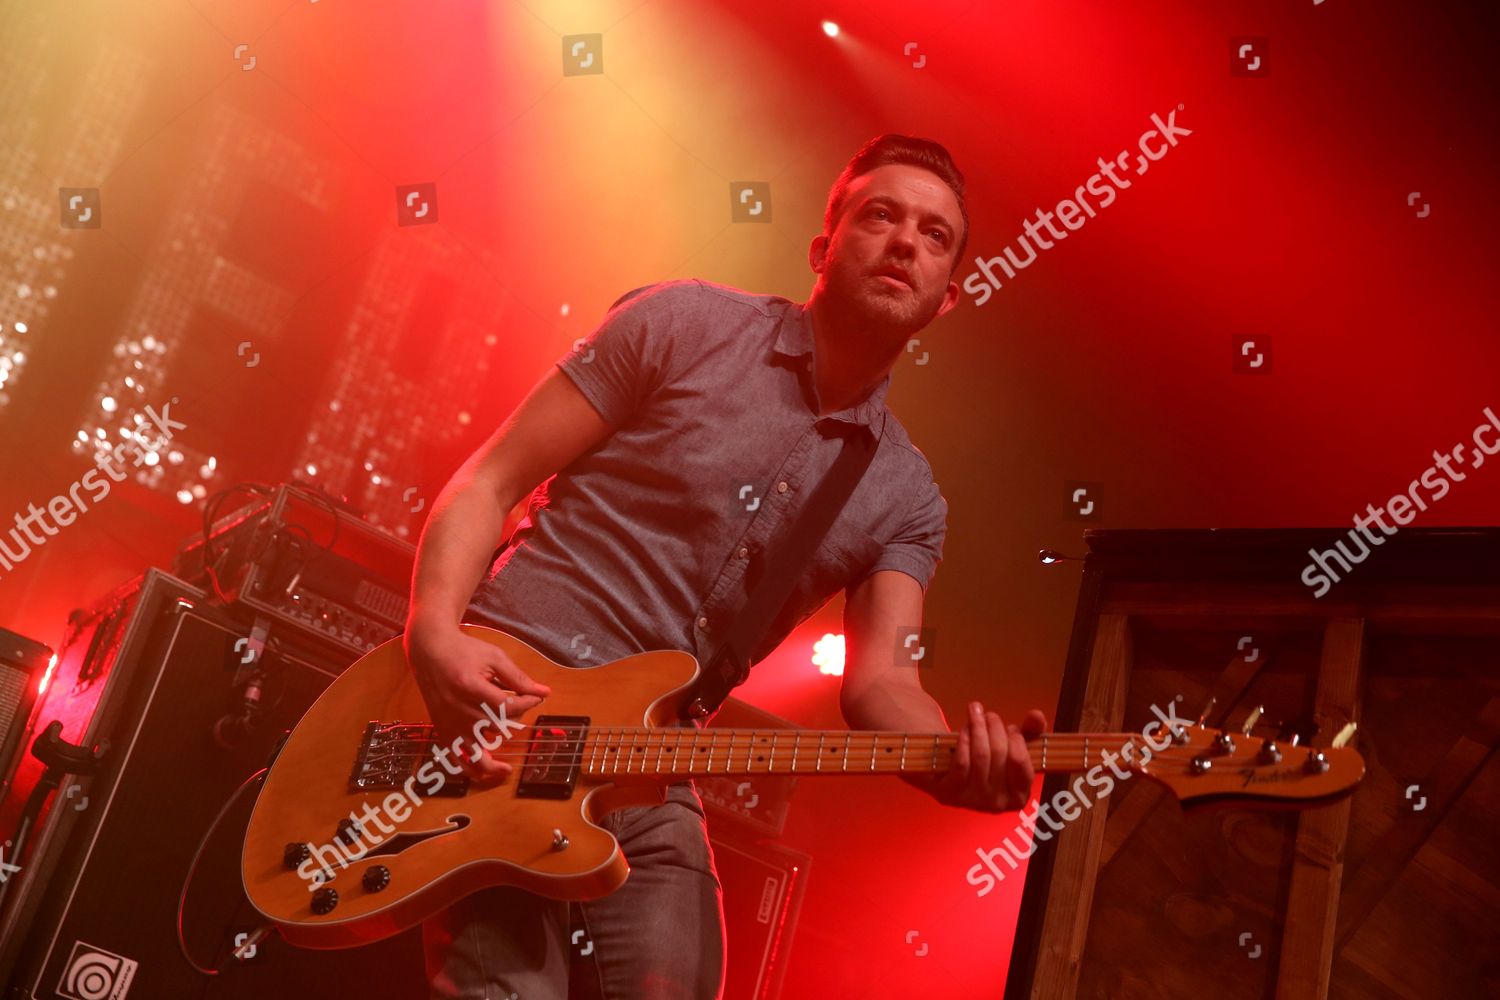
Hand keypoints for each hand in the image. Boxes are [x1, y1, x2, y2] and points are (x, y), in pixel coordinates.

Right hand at [403, 621, 549, 781]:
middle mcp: (459, 711)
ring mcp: (450, 724)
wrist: (430, 652)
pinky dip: (470, 770)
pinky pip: (456, 759)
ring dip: (497, 752)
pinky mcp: (443, 730)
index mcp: (471, 688)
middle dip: (516, 719)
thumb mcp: (494, 657)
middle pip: (498, 727)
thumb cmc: (463, 651)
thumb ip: (518, 678)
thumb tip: (543, 692)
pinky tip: (483, 774)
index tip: (536, 696)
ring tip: (507, 766)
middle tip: (520, 707)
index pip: (508, 707)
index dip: (528, 703)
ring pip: (480, 750)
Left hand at [928, 703, 1047, 812]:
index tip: (1011, 727)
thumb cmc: (985, 757)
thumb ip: (1030, 732)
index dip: (1017, 741)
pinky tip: (964, 728)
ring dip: (979, 727)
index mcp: (1017, 797)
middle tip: (990, 715)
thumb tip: (1037, 715)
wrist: (945, 768)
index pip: (1022, 764)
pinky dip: (964, 740)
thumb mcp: (1009, 746)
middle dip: (995, 727)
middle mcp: (996, 804)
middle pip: (1000, 754)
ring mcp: (971, 800)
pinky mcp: (948, 792)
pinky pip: (962, 761)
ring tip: (976, 711)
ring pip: (981, 755)